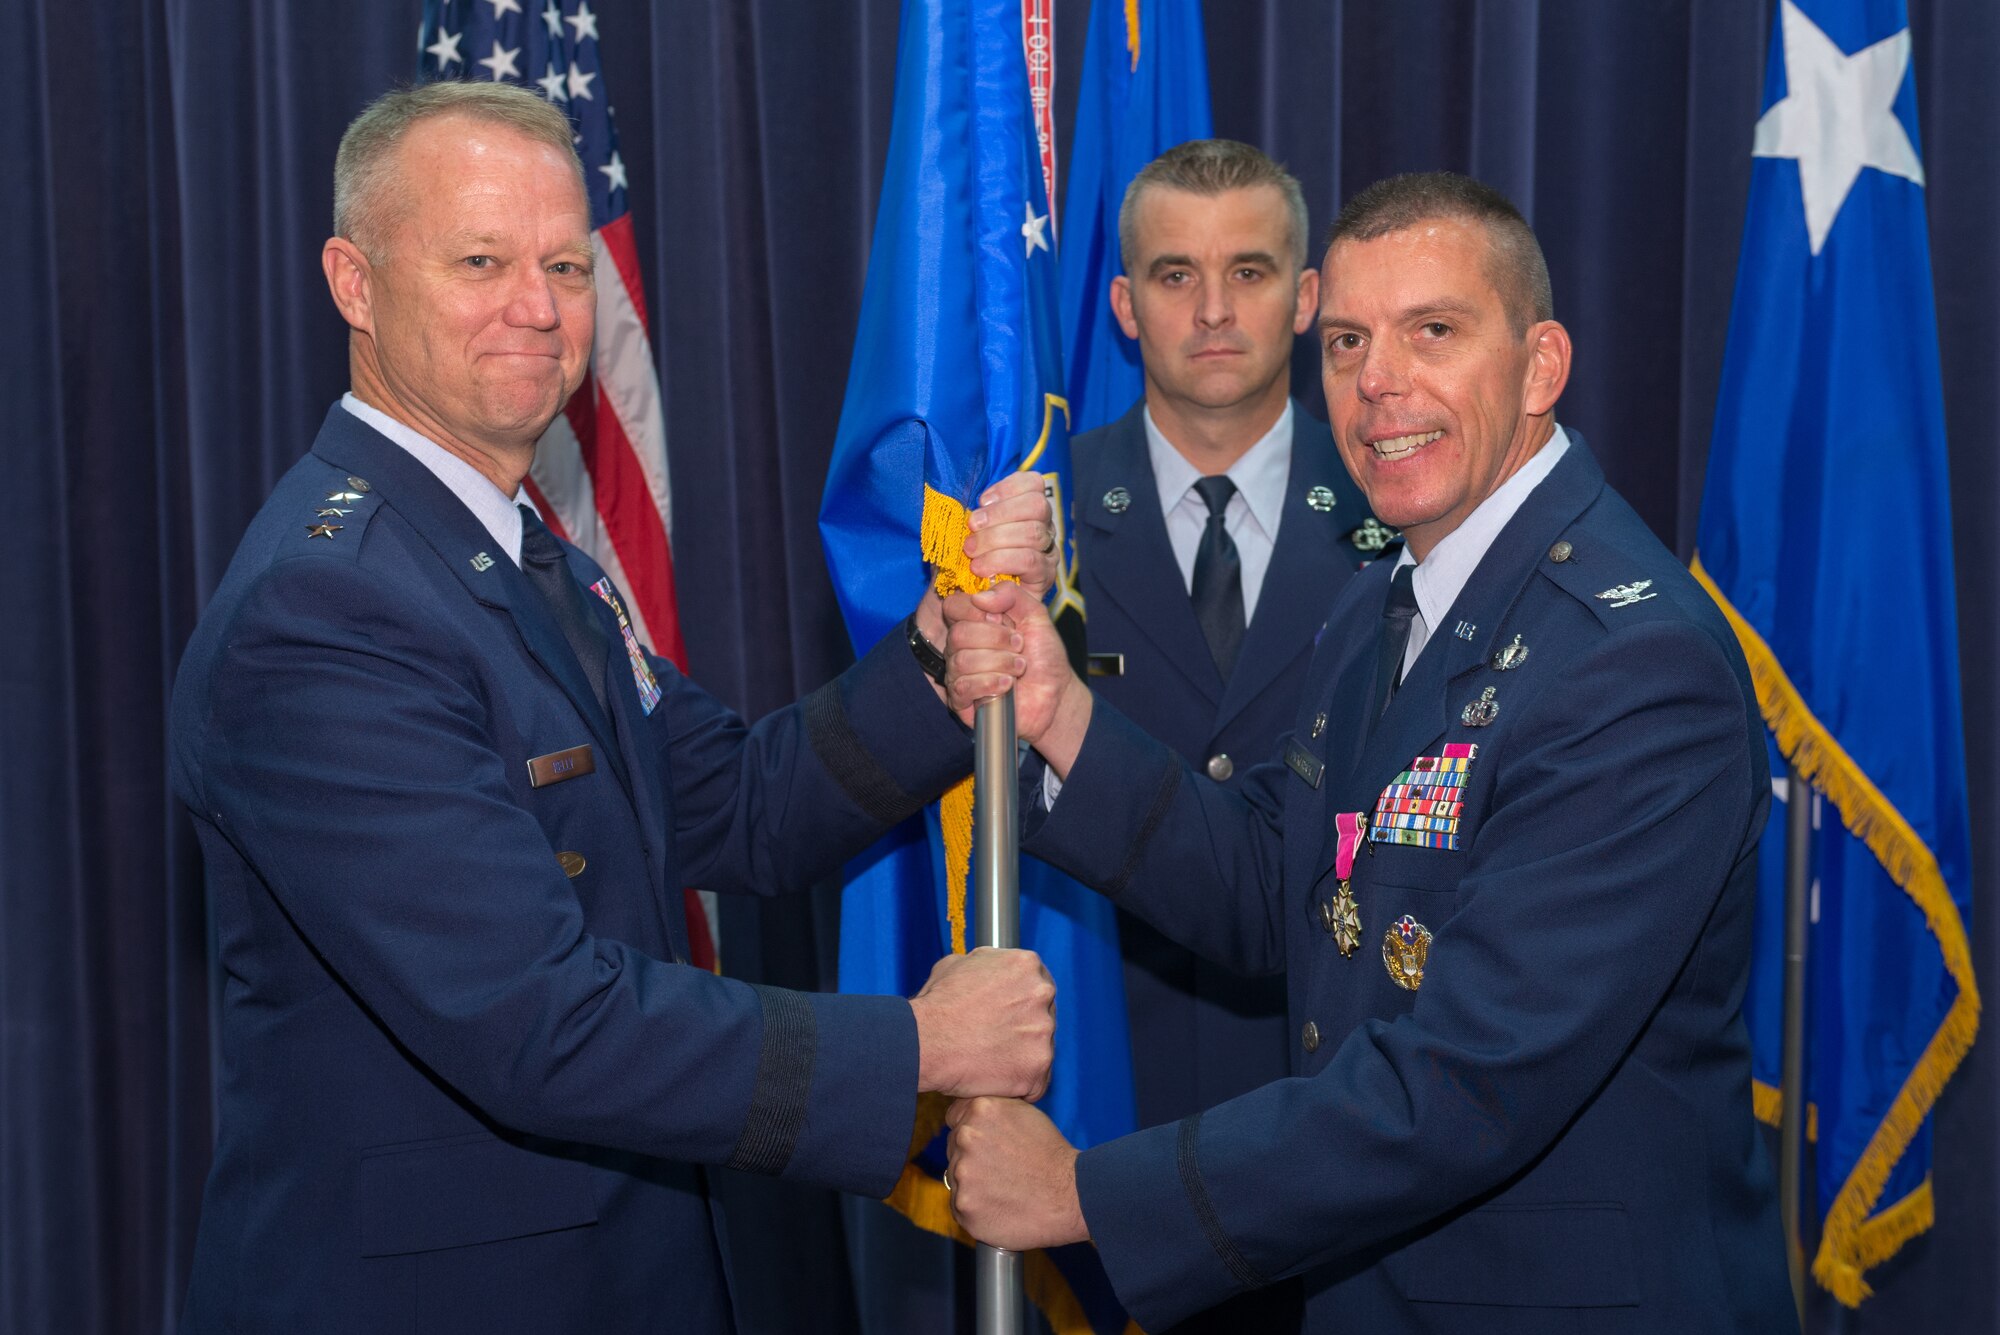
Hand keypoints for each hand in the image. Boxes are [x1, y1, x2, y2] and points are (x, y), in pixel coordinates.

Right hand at [910, 948, 1055, 1098]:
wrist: (923, 1041)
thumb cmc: (936, 1004)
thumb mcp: (958, 963)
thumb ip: (987, 964)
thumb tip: (993, 969)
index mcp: (1026, 965)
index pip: (1037, 984)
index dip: (1020, 1002)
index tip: (1006, 1015)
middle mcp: (1042, 994)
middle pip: (1044, 1014)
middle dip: (1024, 1027)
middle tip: (995, 1039)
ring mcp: (1043, 1031)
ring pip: (1041, 1048)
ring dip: (1021, 1055)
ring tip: (990, 1059)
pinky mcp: (1037, 1067)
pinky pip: (1035, 1080)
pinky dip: (1018, 1083)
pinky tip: (994, 1078)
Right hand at [941, 582, 1091, 773]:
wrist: (1055, 694)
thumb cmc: (1043, 655)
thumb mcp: (1035, 615)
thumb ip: (1012, 594)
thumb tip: (980, 597)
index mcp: (973, 622)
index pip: (953, 606)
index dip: (976, 611)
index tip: (1005, 621)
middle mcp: (960, 647)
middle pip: (958, 634)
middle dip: (996, 639)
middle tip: (1019, 646)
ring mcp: (958, 673)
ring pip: (962, 661)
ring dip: (999, 663)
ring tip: (1019, 667)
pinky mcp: (961, 700)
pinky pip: (962, 686)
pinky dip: (989, 683)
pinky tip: (1007, 685)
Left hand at [945, 1097, 1087, 1248]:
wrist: (1070, 1196)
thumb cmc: (1050, 1155)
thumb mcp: (1023, 1112)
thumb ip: (991, 1107)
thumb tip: (968, 1109)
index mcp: (980, 1109)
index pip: (954, 1119)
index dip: (972, 1133)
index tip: (988, 1145)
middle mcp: (966, 1137)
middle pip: (953, 1148)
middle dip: (972, 1158)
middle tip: (1001, 1170)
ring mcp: (962, 1173)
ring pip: (955, 1178)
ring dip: (973, 1184)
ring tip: (1003, 1188)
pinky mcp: (963, 1206)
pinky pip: (959, 1206)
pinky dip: (976, 1208)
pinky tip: (999, 1205)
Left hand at [966, 471, 1058, 601]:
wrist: (961, 602)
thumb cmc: (963, 560)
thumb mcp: (963, 530)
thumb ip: (971, 513)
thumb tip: (967, 501)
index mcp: (1026, 510)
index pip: (1034, 484)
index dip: (1008, 487)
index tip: (981, 501)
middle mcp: (1043, 528)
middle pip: (1037, 505)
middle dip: (1000, 514)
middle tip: (972, 528)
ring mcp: (1047, 553)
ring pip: (1033, 532)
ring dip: (997, 539)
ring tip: (972, 552)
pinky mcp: (1044, 577)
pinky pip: (1030, 562)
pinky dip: (1002, 561)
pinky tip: (982, 569)